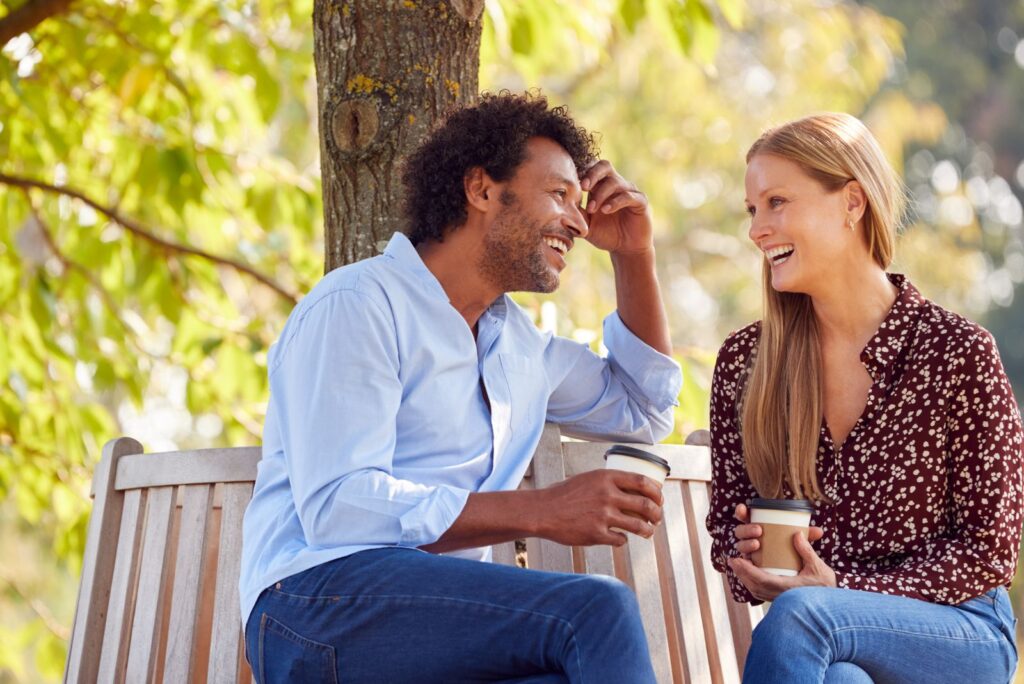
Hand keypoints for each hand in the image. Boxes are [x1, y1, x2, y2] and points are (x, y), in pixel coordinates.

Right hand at [535, 469, 663, 546]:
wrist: (543, 511)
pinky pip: (621, 539)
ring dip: (647, 530)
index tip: (659, 499)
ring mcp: (603, 515)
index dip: (656, 492)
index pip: (642, 482)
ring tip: (648, 532)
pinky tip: (620, 538)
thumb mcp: (588, 480)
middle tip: (657, 518)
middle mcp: (607, 495)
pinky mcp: (596, 534)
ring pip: (638, 526)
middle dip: (657, 514)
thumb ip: (610, 484)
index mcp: (606, 477)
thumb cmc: (565, 495)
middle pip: (645, 505)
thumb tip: (635, 492)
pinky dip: (623, 540)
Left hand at [579, 160, 652, 255]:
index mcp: (600, 186)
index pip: (591, 169)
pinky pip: (628, 195)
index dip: (581, 172)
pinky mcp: (641, 201)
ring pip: (615, 181)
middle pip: (604, 166)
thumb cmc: (606, 235)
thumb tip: (558, 205)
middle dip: (592, 174)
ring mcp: (629, 191)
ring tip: (593, 209)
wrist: (626, 249)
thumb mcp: (587, 225)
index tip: (572, 183)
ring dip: (601, 194)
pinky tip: (606, 210)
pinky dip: (615, 202)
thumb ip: (577, 213)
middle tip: (583, 187)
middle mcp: (616, 184)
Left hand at [727, 504, 833, 601]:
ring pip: (757, 591)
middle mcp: (781, 596)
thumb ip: (806, 550)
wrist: (833, 603)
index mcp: (788, 588)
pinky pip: (762, 594)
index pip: (762, 580)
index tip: (737, 560)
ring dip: (745, 579)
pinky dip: (753, 584)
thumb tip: (796, 533)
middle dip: (742, 573)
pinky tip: (749, 576)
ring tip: (738, 566)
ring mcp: (780, 599)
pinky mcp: (781, 600)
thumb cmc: (825, 583)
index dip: (747, 570)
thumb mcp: (817, 565)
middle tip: (732, 561)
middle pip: (755, 587)